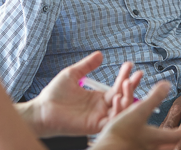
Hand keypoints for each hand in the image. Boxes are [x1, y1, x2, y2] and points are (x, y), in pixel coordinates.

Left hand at [26, 51, 142, 136]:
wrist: (42, 109)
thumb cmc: (55, 93)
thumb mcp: (73, 74)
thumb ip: (87, 65)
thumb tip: (100, 54)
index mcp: (98, 97)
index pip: (117, 87)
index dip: (124, 76)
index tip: (130, 64)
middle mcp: (101, 108)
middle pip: (123, 98)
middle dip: (132, 86)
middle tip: (138, 74)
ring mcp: (99, 117)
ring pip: (121, 110)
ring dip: (127, 97)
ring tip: (128, 83)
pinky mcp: (94, 125)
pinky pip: (111, 120)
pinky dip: (118, 111)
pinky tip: (119, 98)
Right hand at [94, 81, 180, 149]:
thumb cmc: (122, 133)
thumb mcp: (139, 111)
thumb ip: (154, 98)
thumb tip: (167, 85)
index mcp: (154, 137)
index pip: (173, 135)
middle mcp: (148, 147)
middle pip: (164, 147)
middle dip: (170, 143)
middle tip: (175, 142)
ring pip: (150, 148)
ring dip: (156, 144)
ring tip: (157, 142)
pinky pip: (135, 147)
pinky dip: (138, 144)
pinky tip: (135, 143)